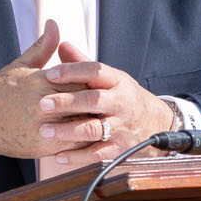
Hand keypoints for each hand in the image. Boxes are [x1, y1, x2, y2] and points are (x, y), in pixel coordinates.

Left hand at [0, 22, 175, 179]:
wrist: (157, 123)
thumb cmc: (122, 96)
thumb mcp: (109, 78)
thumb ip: (83, 64)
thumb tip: (60, 43)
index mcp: (117, 81)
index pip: (95, 71)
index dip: (73, 71)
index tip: (49, 73)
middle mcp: (121, 103)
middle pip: (94, 101)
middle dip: (68, 102)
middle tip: (42, 103)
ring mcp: (122, 127)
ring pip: (94, 129)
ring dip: (68, 131)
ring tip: (44, 131)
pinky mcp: (120, 149)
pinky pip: (98, 154)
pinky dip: (78, 157)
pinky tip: (58, 156)